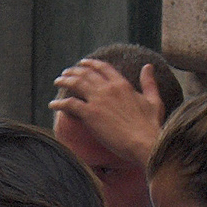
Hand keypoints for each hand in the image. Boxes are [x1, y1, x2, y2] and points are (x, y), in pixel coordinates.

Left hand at [48, 59, 165, 166]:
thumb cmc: (152, 126)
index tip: (82, 63)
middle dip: (74, 71)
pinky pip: (70, 104)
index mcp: (123, 84)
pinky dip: (59, 103)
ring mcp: (98, 100)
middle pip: (86, 74)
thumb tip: (148, 66)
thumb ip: (149, 82)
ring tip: (57, 81)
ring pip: (76, 84)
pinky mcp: (90, 115)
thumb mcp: (153, 100)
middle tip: (66, 73)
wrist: (145, 143)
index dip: (91, 64)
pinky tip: (52, 105)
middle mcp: (109, 88)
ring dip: (65, 81)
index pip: (103, 68)